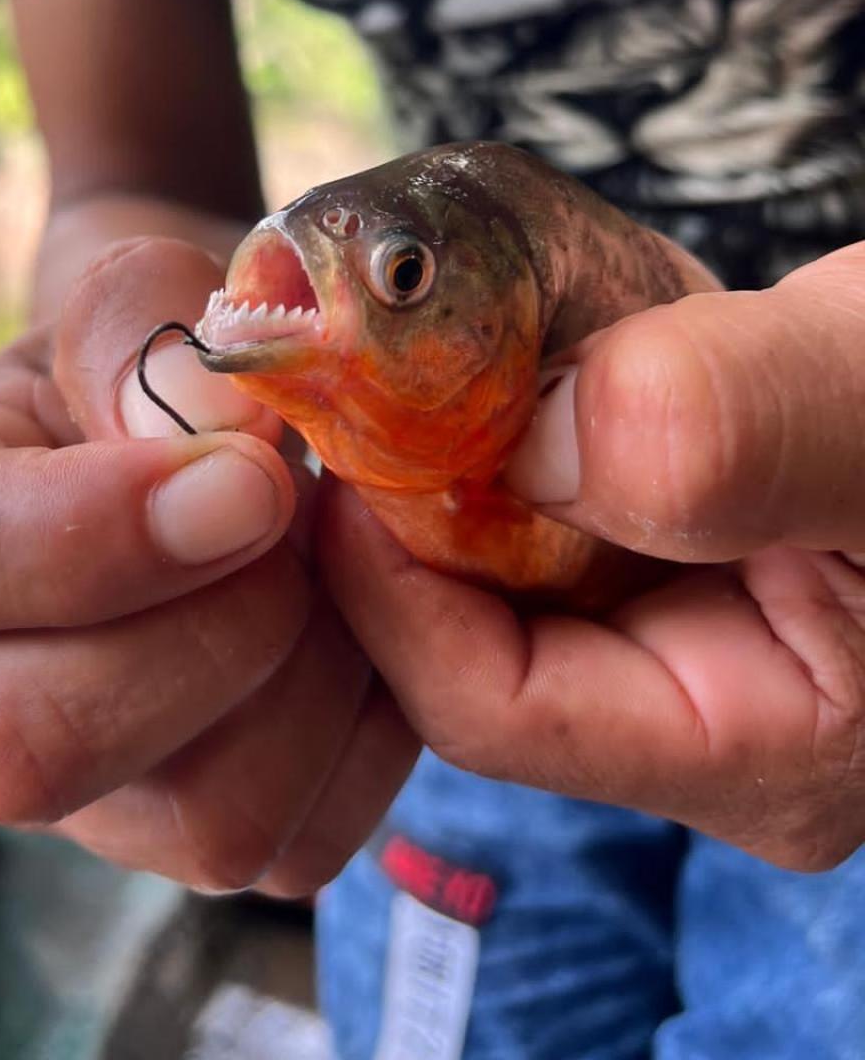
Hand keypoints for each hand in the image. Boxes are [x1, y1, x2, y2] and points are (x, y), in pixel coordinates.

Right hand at [0, 231, 415, 894]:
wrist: (188, 442)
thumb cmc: (142, 365)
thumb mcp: (129, 299)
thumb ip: (146, 332)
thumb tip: (223, 437)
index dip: (106, 530)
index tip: (253, 475)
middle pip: (35, 745)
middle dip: (217, 626)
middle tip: (296, 519)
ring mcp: (69, 797)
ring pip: (201, 819)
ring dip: (315, 675)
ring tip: (327, 565)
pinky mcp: (182, 846)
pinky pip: (301, 842)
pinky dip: (363, 731)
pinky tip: (348, 630)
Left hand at [320, 243, 864, 870]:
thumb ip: (739, 428)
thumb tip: (540, 440)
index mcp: (762, 748)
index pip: (492, 704)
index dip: (389, 575)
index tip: (344, 437)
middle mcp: (713, 715)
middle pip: (476, 641)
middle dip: (406, 515)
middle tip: (353, 382)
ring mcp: (696, 637)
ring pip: (503, 571)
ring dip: (451, 465)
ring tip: (424, 357)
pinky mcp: (684, 558)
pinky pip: (548, 514)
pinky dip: (509, 437)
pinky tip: (507, 360)